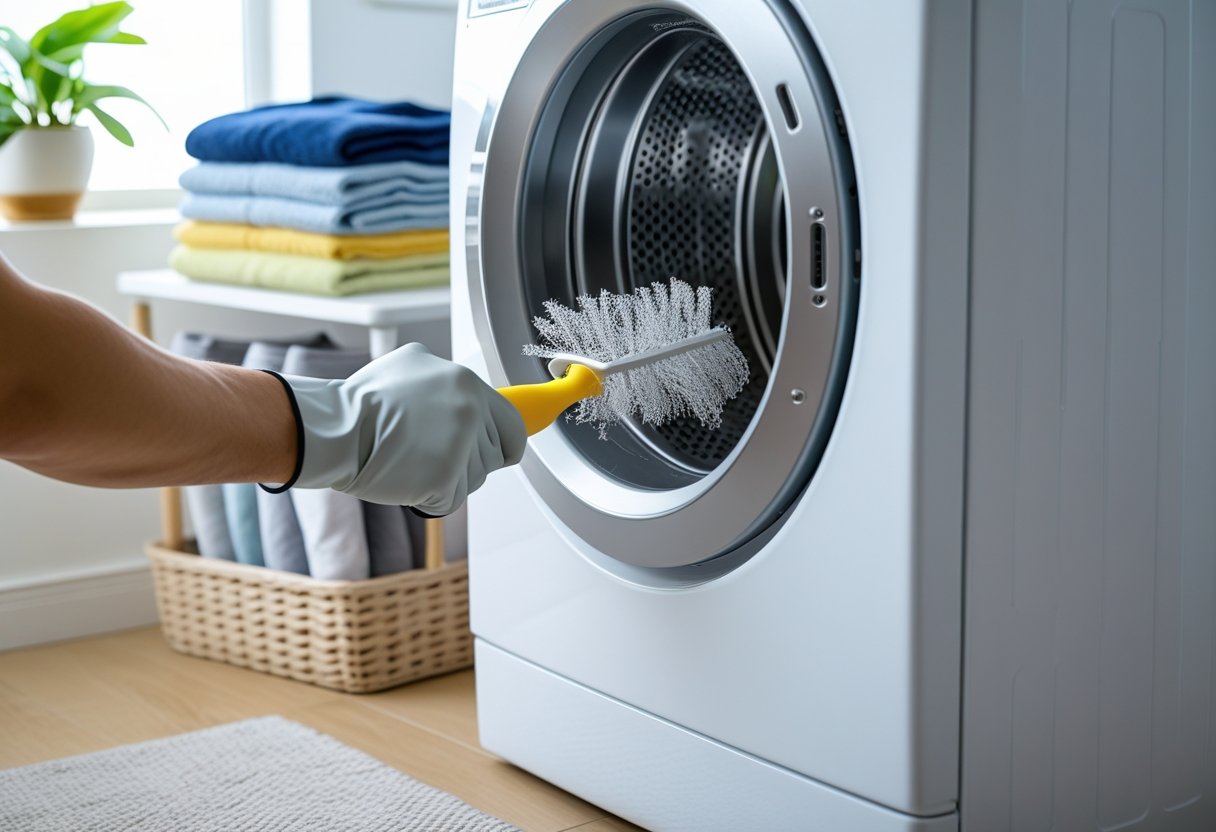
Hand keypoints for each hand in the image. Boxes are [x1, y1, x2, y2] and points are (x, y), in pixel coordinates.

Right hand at [280, 343, 525, 513]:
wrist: (334, 429)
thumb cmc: (362, 402)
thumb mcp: (410, 364)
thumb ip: (444, 379)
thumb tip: (460, 390)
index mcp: (466, 382)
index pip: (513, 424)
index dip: (504, 444)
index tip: (496, 453)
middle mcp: (470, 410)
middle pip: (492, 457)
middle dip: (467, 462)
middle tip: (427, 452)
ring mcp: (460, 444)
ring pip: (473, 480)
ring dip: (447, 480)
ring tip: (410, 460)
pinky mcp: (444, 476)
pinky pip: (450, 500)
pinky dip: (429, 498)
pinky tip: (405, 477)